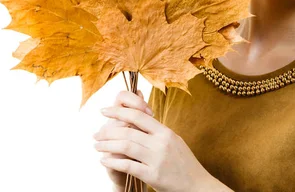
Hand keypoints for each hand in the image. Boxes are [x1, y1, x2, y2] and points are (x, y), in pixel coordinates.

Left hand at [94, 90, 217, 191]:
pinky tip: (104, 160)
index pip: (138, 115)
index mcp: (165, 132)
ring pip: (125, 146)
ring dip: (107, 145)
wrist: (198, 185)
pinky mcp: (153, 175)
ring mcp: (157, 159)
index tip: (105, 111)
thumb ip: (156, 132)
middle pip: (128, 130)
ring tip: (96, 146)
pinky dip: (113, 162)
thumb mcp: (173, 141)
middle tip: (96, 133)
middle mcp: (161, 143)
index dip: (119, 111)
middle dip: (107, 130)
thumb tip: (138, 119)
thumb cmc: (184, 163)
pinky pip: (128, 165)